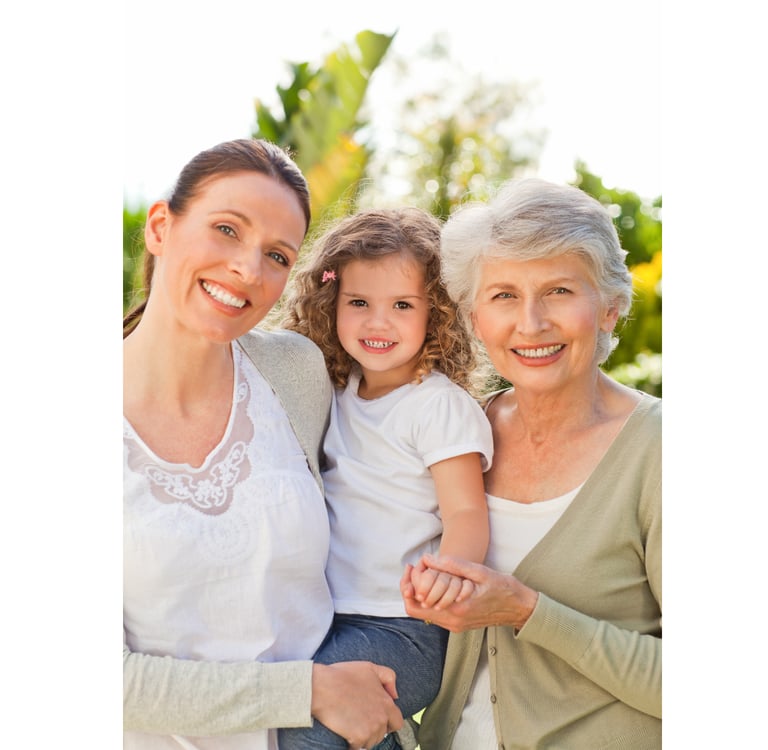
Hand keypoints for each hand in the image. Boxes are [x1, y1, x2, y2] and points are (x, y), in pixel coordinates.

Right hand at [310, 661, 402, 748]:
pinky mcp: (359, 738)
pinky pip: (357, 747)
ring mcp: (371, 729)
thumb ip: (388, 677)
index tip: (375, 718)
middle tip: (358, 719)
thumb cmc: (343, 676)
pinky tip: (343, 729)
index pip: (398, 722)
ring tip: (349, 721)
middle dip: (373, 729)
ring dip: (362, 736)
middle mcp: (382, 718)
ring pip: (370, 741)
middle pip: (382, 733)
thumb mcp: (369, 668)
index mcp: (386, 703)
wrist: (322, 687)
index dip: (388, 722)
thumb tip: (395, 695)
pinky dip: (350, 742)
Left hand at [401, 554, 538, 632]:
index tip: (412, 566)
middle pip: (416, 609)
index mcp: (456, 609)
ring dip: (420, 592)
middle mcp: (453, 621)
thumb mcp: (480, 572)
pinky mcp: (458, 625)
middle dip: (411, 586)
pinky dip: (430, 598)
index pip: (416, 602)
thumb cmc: (504, 588)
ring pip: (424, 612)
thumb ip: (453, 565)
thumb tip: (428, 559)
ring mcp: (455, 625)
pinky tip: (436, 582)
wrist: (520, 609)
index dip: (408, 584)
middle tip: (415, 568)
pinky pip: (435, 614)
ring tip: (425, 571)